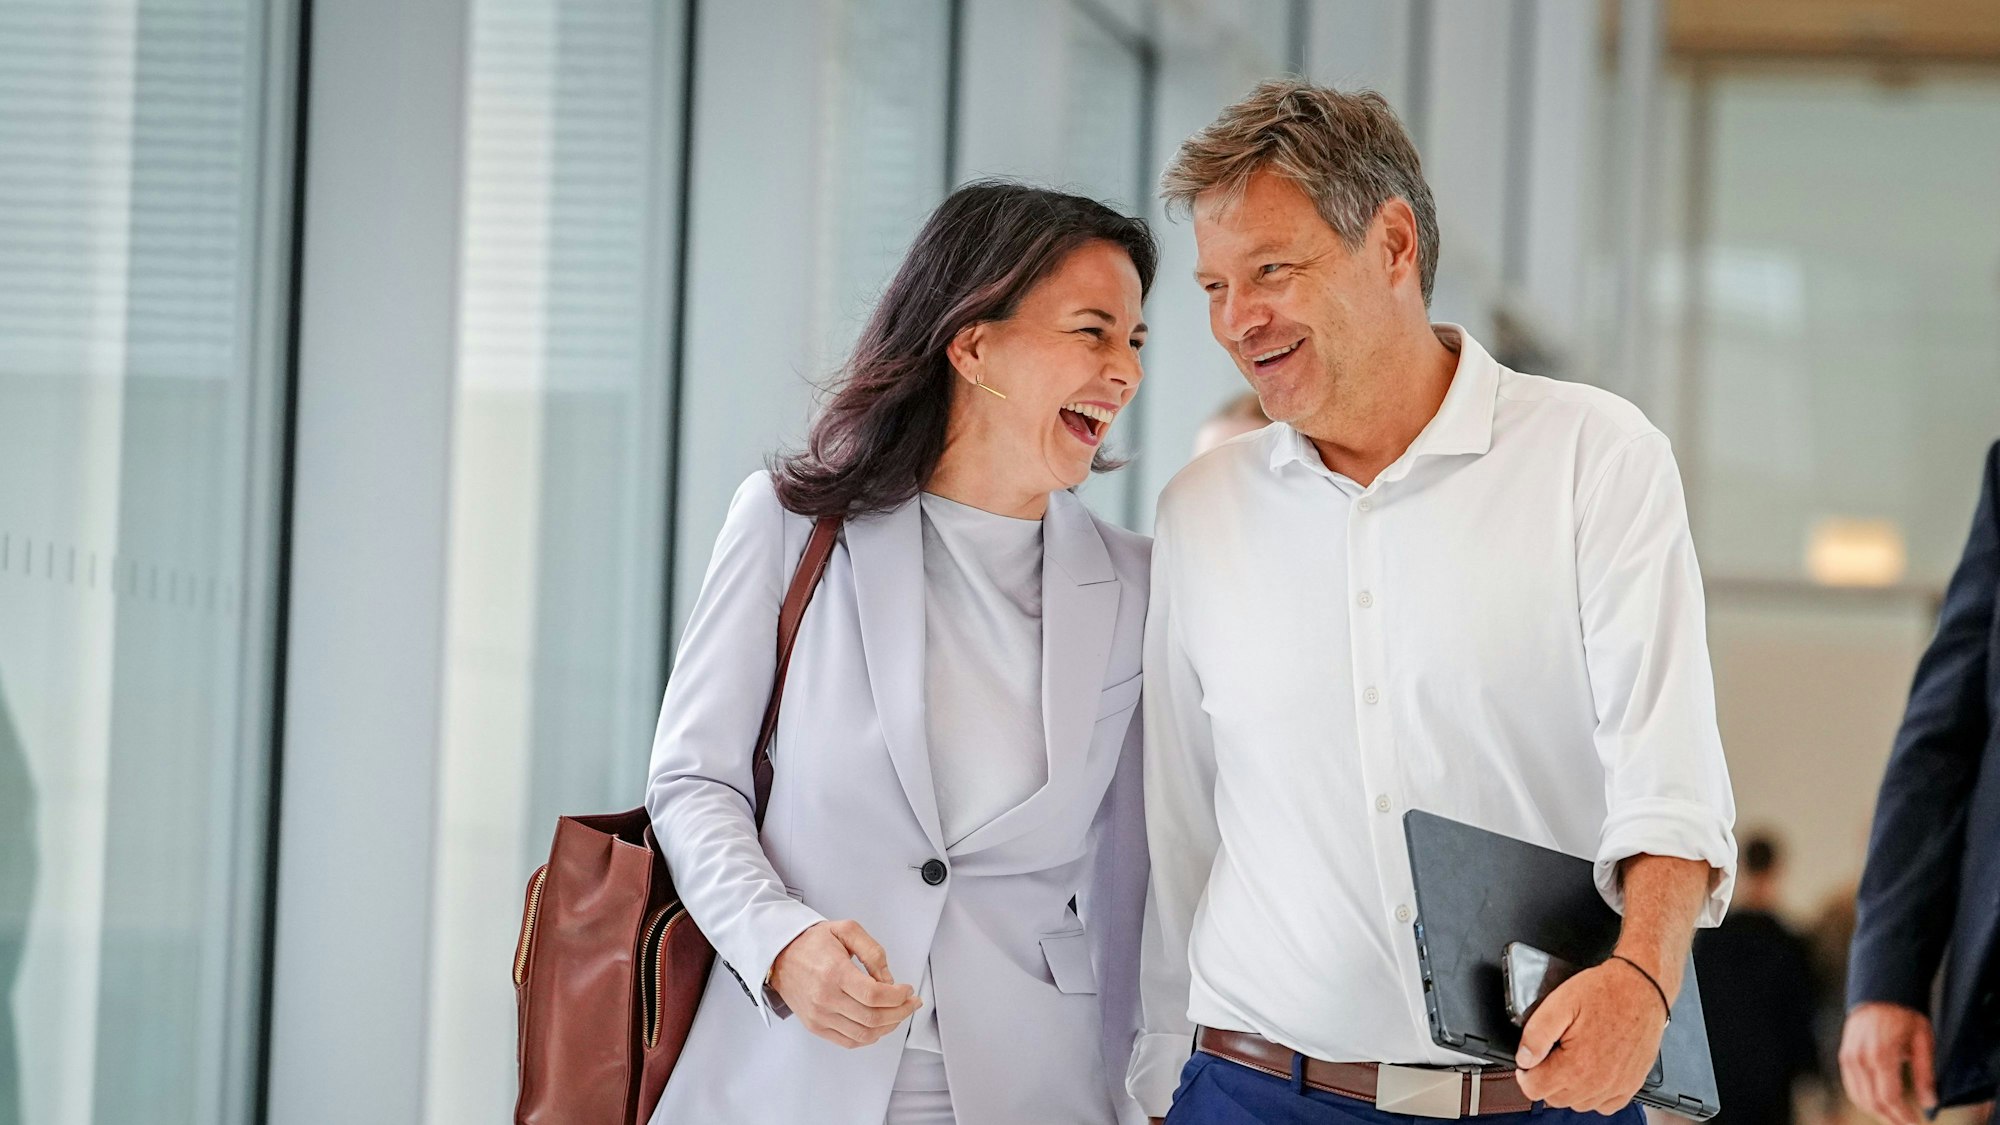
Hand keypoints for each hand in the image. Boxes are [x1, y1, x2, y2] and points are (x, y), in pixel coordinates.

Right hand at [767, 919, 922, 1048]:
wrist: (780, 957)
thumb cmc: (811, 943)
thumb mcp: (845, 930)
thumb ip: (872, 951)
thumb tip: (888, 979)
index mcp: (834, 973)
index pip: (875, 995)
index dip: (898, 996)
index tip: (908, 990)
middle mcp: (825, 998)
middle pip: (873, 1017)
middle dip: (900, 1012)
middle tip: (911, 1003)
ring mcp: (819, 1016)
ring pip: (864, 1034)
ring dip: (888, 1027)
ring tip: (898, 1014)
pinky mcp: (816, 1027)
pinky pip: (849, 1041)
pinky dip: (870, 1037)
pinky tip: (879, 1025)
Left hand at [1514, 957, 1671, 1113]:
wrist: (1641, 987)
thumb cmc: (1605, 992)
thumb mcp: (1560, 1003)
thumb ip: (1536, 1034)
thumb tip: (1524, 1059)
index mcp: (1577, 1065)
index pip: (1534, 1089)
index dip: (1525, 1072)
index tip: (1529, 1059)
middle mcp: (1598, 1082)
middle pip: (1555, 1098)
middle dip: (1545, 1079)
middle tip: (1550, 1054)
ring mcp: (1617, 1086)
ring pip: (1578, 1104)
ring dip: (1568, 1088)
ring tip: (1570, 1060)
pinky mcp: (1631, 1084)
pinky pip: (1605, 1105)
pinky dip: (1593, 1095)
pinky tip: (1590, 1072)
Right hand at [1839, 1002, 1936, 1124]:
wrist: (1879, 992)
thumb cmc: (1905, 1014)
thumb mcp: (1923, 1041)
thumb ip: (1925, 1075)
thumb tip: (1929, 1103)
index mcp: (1880, 1054)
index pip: (1889, 1097)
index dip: (1903, 1116)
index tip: (1916, 1124)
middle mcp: (1860, 1058)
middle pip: (1872, 1102)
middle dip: (1891, 1118)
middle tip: (1908, 1124)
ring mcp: (1848, 1057)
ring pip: (1859, 1097)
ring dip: (1877, 1112)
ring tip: (1896, 1118)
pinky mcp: (1844, 1056)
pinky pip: (1852, 1087)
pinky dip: (1865, 1100)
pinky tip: (1880, 1104)